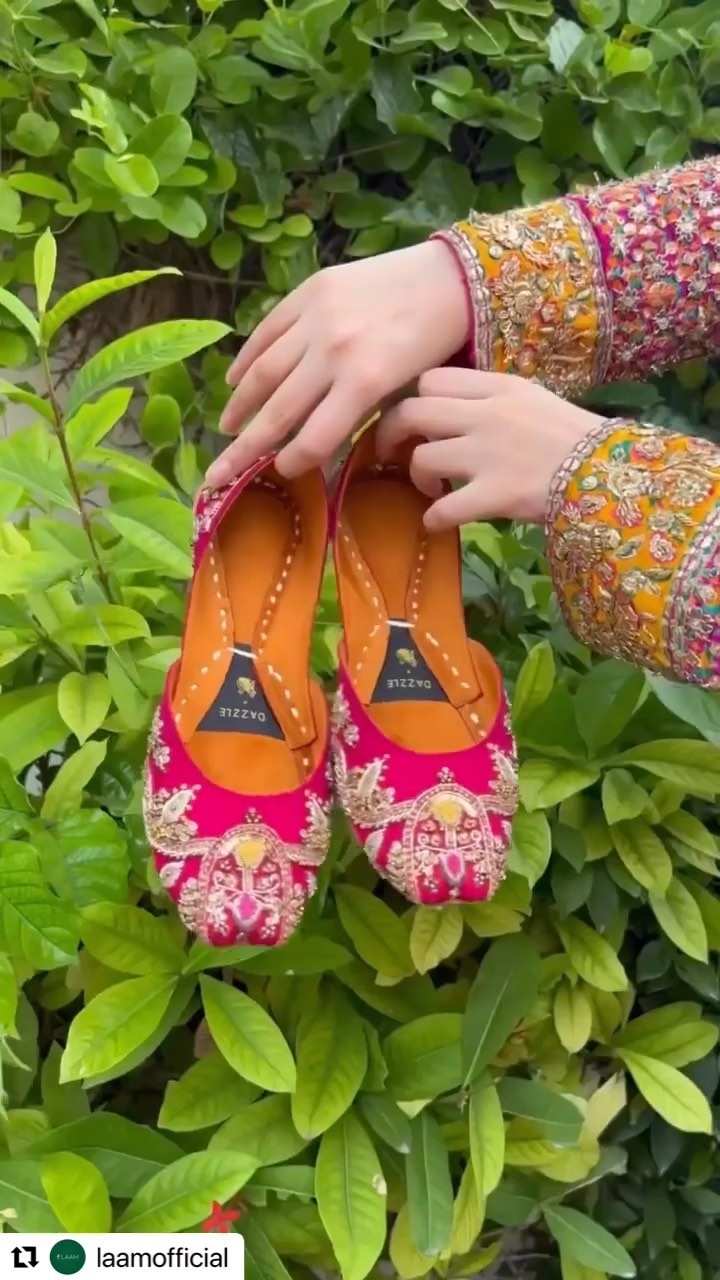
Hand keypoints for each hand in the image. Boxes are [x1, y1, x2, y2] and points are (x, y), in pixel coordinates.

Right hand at [205, 241, 467, 486]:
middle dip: (244, 448)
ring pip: (264, 370)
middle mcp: (333, 352)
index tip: (281, 471)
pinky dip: (247, 357)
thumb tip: (318, 447)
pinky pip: (268, 331)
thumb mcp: (405, 390)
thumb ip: (360, 416)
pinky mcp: (309, 291)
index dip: (293, 460)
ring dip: (241, 404)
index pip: (314, 435)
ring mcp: (317, 318)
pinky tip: (235, 380)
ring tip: (227, 428)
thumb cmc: (435, 343)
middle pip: (278, 410)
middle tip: (219, 474)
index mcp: (365, 381)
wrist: (448, 278)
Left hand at [376, 368, 601, 529]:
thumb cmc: (576, 438)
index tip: (413, 421)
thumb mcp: (533, 401)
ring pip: (422, 459)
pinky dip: (433, 518)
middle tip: (391, 454)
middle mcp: (486, 415)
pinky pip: (443, 509)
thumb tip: (452, 414)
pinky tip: (438, 522)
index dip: (412, 401)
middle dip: (391, 435)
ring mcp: (488, 455)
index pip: (430, 381)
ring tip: (432, 489)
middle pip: (411, 413)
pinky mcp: (494, 494)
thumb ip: (491, 402)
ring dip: (417, 478)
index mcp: (497, 387)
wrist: (610, 470)